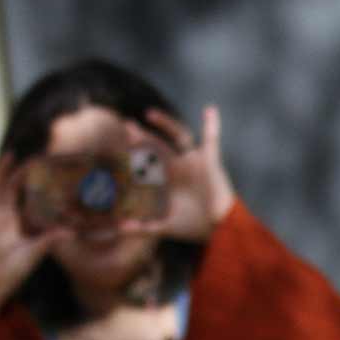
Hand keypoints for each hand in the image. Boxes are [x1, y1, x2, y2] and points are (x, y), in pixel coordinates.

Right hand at [0, 157, 61, 309]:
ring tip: (8, 155)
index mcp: (15, 218)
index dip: (31, 182)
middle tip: (27, 155)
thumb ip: (49, 240)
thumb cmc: (14, 268)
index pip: (24, 195)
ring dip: (1, 172)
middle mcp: (1, 214)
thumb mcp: (34, 251)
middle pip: (10, 186)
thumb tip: (71, 233)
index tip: (41, 168)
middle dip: (17, 171)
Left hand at [125, 105, 235, 240]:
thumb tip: (117, 229)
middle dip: (142, 137)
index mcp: (169, 180)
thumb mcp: (165, 226)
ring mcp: (195, 162)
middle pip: (158, 146)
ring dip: (165, 124)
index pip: (147, 162)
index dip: (133, 155)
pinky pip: (212, 140)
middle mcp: (180, 167)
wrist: (222, 228)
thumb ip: (142, 228)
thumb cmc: (195, 227)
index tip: (117, 145)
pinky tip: (210, 110)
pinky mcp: (210, 162)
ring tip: (149, 114)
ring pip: (178, 137)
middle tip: (126, 126)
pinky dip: (212, 125)